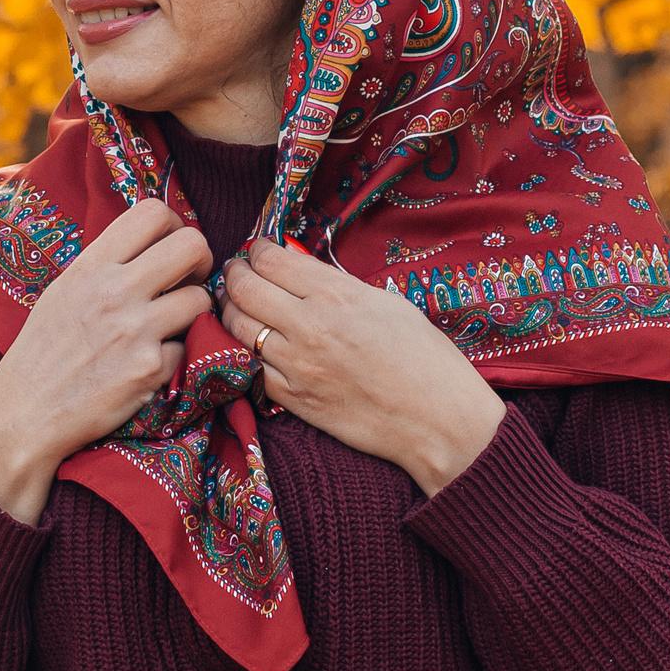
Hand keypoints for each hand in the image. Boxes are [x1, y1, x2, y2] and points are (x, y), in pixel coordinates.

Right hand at [0, 199, 212, 523]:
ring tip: (172, 325)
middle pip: (193, 245)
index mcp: (91, 266)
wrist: (25, 414)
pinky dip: (176, 356)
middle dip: (200, 261)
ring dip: (194, 312)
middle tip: (189, 280)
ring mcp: (136, 330)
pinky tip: (151, 364)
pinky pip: (188, 347)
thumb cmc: (42, 352)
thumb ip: (105, 265)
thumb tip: (150, 243)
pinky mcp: (152, 369)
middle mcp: (115, 291)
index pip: (152, 212)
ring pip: (201, 298)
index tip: (171, 248)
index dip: (175, 226)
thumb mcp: (64, 291)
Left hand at [221, 239, 503, 495]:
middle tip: (237, 272)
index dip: (258, 250)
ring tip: (238, 305)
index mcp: (336, 295)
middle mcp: (309, 326)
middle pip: (243, 288)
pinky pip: (251, 366)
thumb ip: (337, 285)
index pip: (271, 260)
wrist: (437, 420)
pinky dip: (247, 351)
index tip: (259, 251)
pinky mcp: (292, 398)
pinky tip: (255, 345)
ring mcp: (296, 364)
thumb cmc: (423, 357)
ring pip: (237, 327)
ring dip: (232, 311)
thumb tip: (300, 269)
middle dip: (234, 275)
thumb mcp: (385, 302)